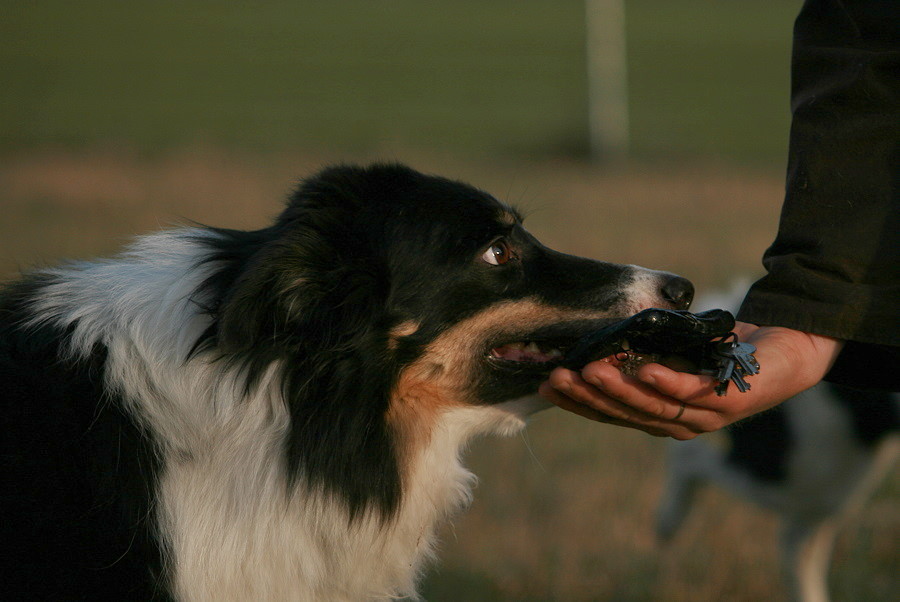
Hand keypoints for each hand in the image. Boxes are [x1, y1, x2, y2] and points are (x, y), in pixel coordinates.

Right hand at [539, 322, 843, 438]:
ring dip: (619, 389)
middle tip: (558, 378)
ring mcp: (707, 416)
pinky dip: (666, 382)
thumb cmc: (723, 353)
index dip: (580, 403)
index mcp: (664, 418)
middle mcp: (681, 425)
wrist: (787, 350)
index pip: (613, 414)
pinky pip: (691, 393)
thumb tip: (597, 345)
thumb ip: (642, 358)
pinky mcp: (730, 400)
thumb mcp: (673, 355)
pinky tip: (644, 369)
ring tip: (590, 371)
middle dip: (589, 397)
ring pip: (653, 407)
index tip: (548, 385)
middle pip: (627, 414)